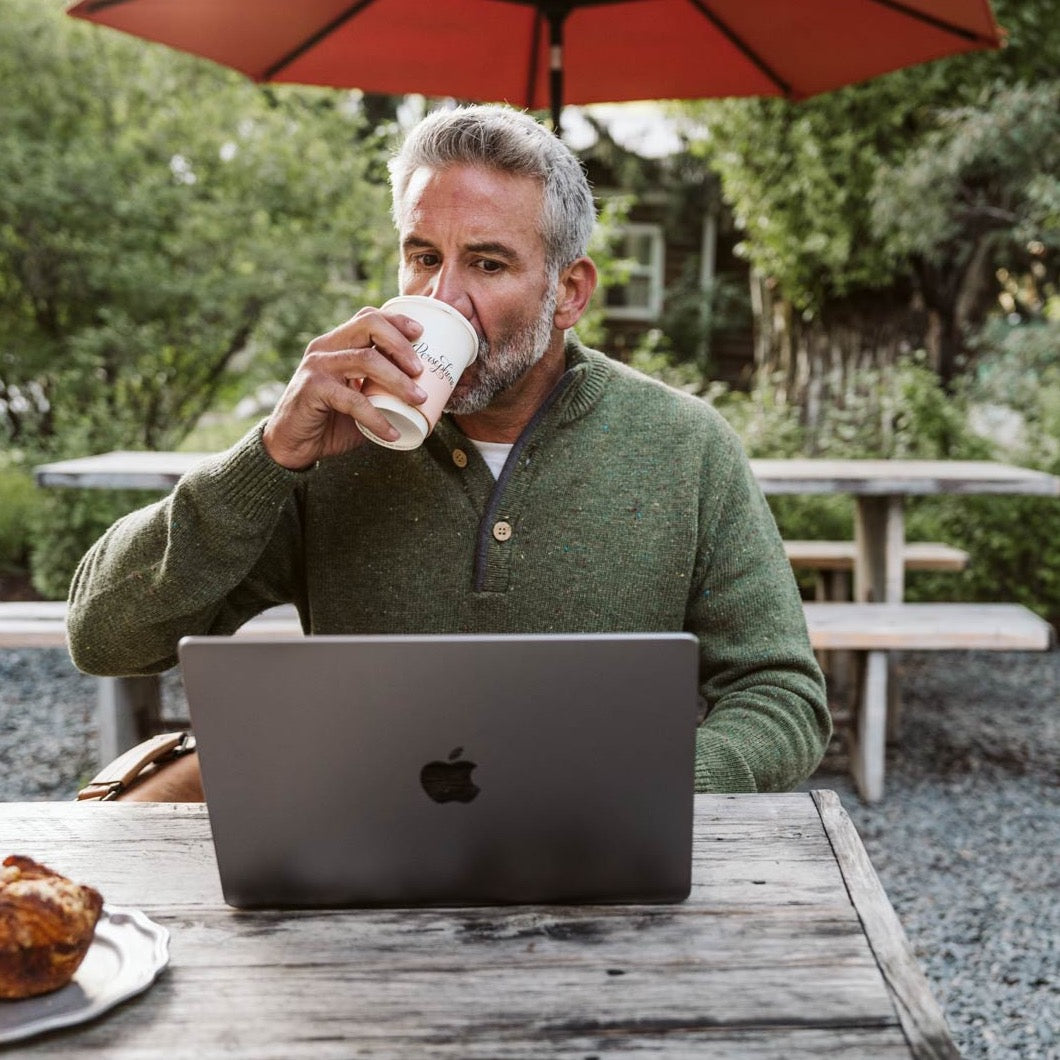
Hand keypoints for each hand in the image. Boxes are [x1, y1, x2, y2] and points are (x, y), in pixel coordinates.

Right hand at [262, 308, 428, 469]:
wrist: (294, 445)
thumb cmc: (331, 422)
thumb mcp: (362, 400)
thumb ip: (384, 392)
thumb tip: (428, 397)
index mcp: (337, 344)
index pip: (368, 318)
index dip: (397, 320)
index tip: (422, 333)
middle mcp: (325, 347)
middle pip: (368, 326)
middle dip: (400, 344)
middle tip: (421, 370)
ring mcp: (317, 366)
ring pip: (365, 359)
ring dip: (397, 379)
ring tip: (418, 399)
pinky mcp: (312, 389)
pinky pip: (353, 400)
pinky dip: (377, 418)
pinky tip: (392, 433)